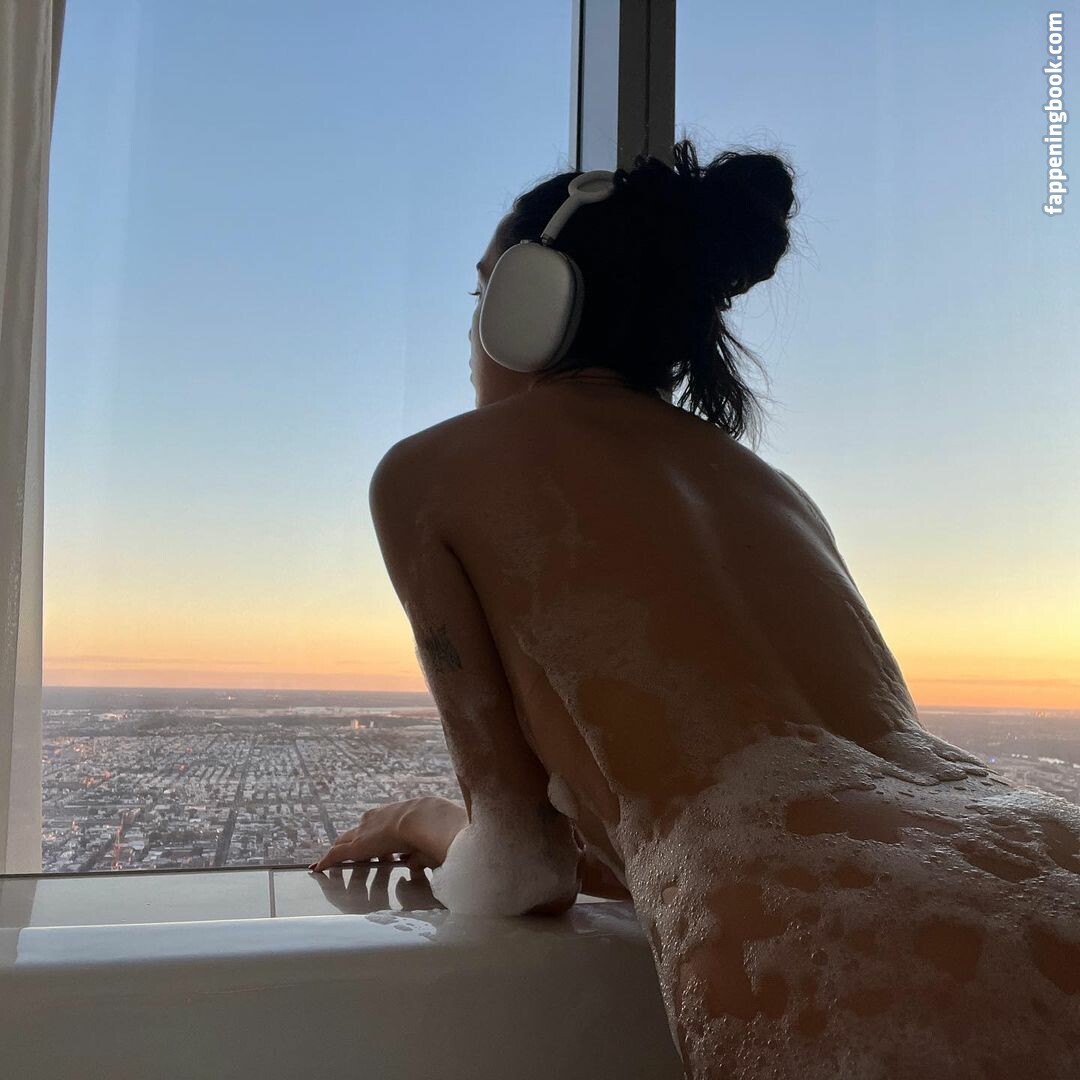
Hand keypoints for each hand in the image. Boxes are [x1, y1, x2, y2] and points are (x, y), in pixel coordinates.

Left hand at [309, 797, 467, 873]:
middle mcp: (374, 820)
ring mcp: (363, 832)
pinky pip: (336, 854)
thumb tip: (413, 863)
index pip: (375, 825)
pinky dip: (327, 861)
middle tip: (345, 850)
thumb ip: (418, 855)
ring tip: (327, 861)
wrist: (422, 819)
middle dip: (349, 842)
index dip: (370, 834)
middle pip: (356, 832)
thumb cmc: (430, 827)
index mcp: (392, 815)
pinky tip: (317, 868)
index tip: (370, 842)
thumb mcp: (425, 841)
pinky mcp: (355, 846)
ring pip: (344, 842)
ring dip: (339, 852)